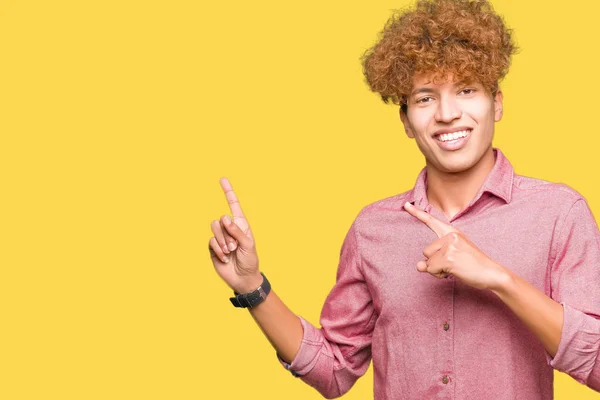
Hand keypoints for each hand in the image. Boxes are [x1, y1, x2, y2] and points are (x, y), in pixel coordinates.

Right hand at [208, 178, 261, 293]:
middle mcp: (229, 228)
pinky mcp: (213, 247)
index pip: (233, 205)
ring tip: (230, 252)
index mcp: (240, 224)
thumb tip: (224, 217)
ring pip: (213, 228)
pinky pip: (210, 241)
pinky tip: (225, 258)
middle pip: (220, 219)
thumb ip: (236, 231)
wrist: (243, 278)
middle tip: (234, 247)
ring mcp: (220, 237)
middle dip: (227, 234)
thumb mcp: (248, 244)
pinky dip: (218, 250)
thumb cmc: (250, 260)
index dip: (228, 192)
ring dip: (222, 242)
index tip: (222, 179)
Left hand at [403, 202, 507, 289]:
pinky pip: (432, 269)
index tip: (406, 205)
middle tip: (454, 264)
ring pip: (428, 261)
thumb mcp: (452, 258)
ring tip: (455, 268)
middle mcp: (450, 236)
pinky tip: (455, 272)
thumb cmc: (472, 266)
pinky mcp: (448, 258)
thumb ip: (433, 259)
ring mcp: (449, 246)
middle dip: (435, 262)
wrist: (492, 273)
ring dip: (437, 269)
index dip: (417, 213)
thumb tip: (419, 266)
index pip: (432, 221)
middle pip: (426, 251)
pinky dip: (439, 274)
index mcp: (452, 232)